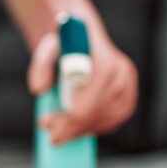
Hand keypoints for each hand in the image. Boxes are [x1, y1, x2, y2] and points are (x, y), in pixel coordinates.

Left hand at [26, 0, 137, 143]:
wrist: (79, 34)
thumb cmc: (61, 41)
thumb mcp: (46, 47)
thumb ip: (41, 65)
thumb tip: (39, 89)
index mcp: (104, 61)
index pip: (89, 105)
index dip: (69, 121)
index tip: (50, 128)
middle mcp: (121, 73)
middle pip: (97, 114)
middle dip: (72, 128)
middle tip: (50, 133)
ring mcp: (127, 85)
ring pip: (106, 120)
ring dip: (81, 129)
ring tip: (59, 127)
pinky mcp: (128, 96)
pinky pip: (113, 120)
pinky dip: (94, 126)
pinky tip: (76, 126)